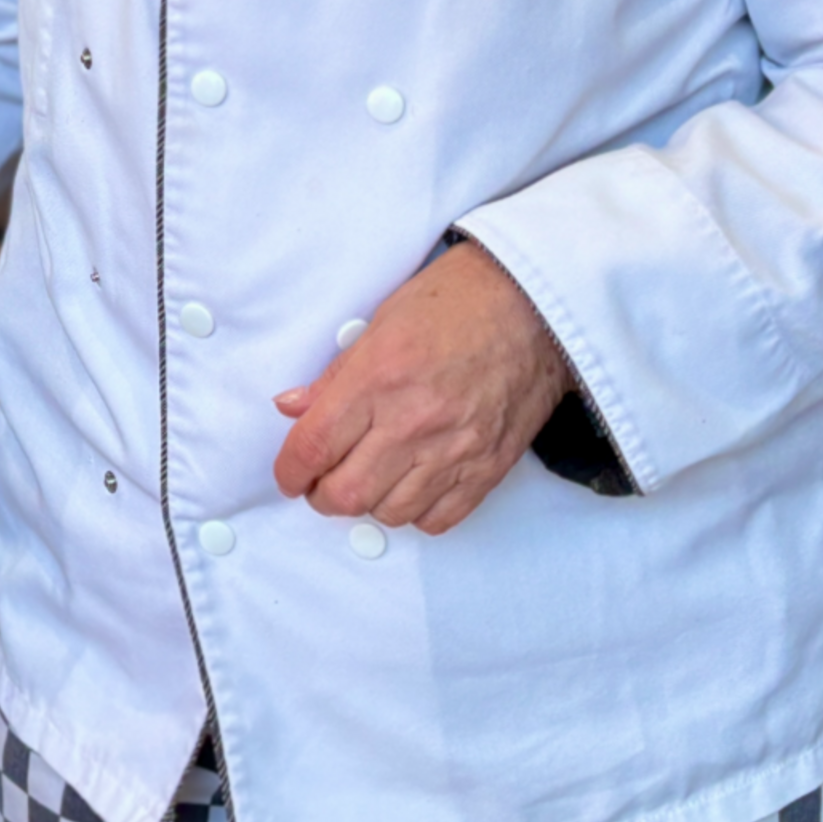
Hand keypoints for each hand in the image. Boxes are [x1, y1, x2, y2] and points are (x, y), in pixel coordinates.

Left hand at [268, 239, 571, 535]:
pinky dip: (416, 513)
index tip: (287, 477)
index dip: (290, 471)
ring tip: (367, 481)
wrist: (535, 306)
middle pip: (347, 493)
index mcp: (378, 379)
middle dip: (322, 496)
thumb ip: (335, 376)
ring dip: (368, 504)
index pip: (315, 446)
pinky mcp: (490, 467)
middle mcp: (414, 422)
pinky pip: (440, 518)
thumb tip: (292, 407)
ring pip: (391, 512)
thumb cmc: (457, 303)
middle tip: (320, 483)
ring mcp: (456, 449)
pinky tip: (410, 488)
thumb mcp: (379, 323)